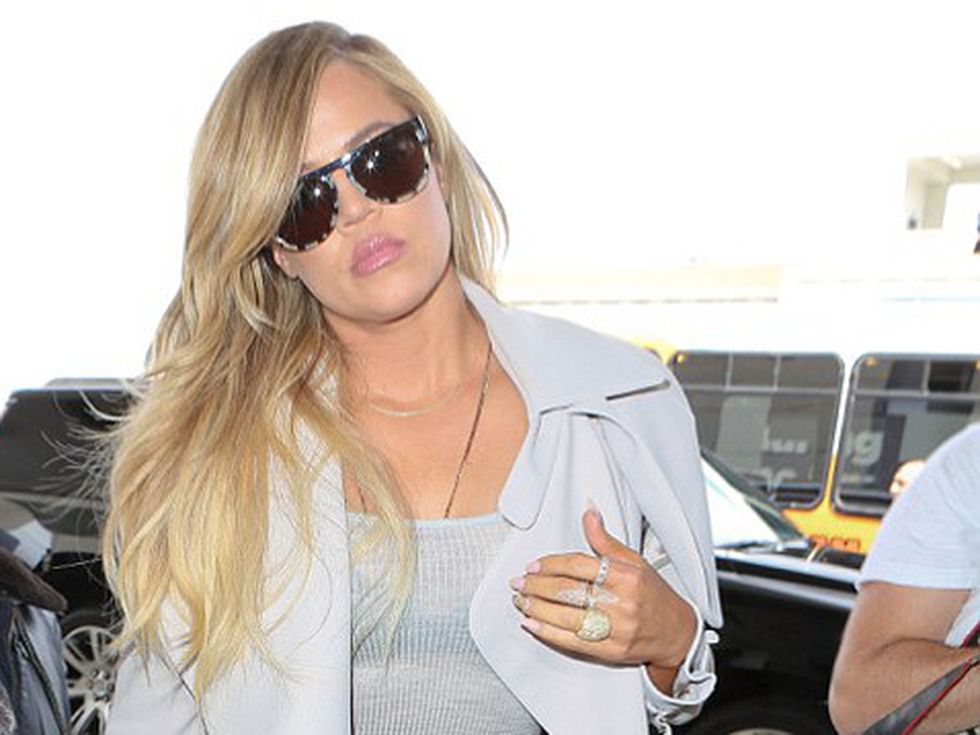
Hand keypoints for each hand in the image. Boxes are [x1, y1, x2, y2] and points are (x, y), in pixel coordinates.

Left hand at [510, 508, 695, 685]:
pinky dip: (547, 632)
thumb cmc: (654, 595)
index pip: (579, 566)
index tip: (533, 565)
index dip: (551, 564)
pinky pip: (572, 641)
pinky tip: (532, 623)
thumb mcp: (634, 561)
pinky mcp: (610, 651)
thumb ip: (605, 539)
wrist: (677, 633)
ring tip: (520, 600)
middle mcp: (621, 602)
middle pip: (568, 591)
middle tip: (518, 582)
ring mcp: (615, 629)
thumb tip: (589, 511)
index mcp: (626, 576)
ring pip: (566, 617)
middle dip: (537, 586)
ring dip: (537, 608)